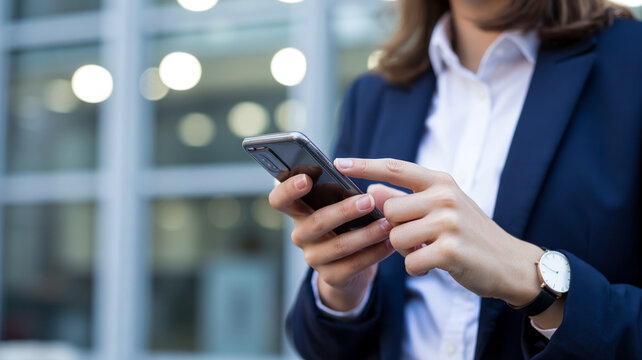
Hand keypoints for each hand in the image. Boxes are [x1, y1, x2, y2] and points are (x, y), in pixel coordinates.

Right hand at [268, 174, 400, 310]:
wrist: (349, 267)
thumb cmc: (344, 225)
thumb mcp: (337, 206)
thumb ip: (340, 192)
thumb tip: (358, 179)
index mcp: (298, 212)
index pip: (279, 200)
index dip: (289, 189)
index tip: (306, 179)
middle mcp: (300, 236)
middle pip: (316, 222)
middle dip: (343, 211)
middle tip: (368, 200)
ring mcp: (314, 258)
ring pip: (339, 246)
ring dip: (366, 233)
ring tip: (388, 223)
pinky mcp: (332, 277)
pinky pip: (355, 264)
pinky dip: (375, 252)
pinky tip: (390, 243)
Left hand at [334, 157, 544, 305]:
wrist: (509, 263)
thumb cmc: (469, 234)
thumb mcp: (441, 208)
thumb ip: (406, 198)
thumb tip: (371, 189)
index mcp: (441, 182)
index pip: (395, 167)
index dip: (364, 165)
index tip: (339, 162)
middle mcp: (444, 196)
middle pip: (389, 210)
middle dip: (396, 228)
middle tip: (419, 237)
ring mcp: (449, 222)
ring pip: (396, 237)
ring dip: (406, 251)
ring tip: (429, 249)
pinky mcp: (450, 250)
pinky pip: (410, 262)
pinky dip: (418, 268)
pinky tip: (435, 264)